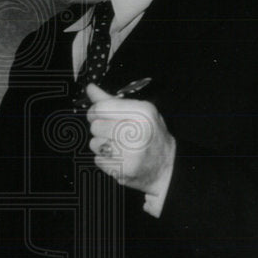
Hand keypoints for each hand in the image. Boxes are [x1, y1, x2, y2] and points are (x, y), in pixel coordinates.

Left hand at [86, 82, 175, 196]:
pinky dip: (105, 160)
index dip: (95, 112)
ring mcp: (131, 152)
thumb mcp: (138, 112)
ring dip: (102, 146)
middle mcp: (138, 131)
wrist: (166, 166)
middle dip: (101, 130)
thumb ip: (112, 100)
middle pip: (95, 126)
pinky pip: (98, 160)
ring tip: (118, 146)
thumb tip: (90, 88)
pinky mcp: (124, 169)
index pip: (100, 108)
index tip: (99, 115)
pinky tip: (119, 157)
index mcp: (142, 112)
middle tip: (114, 133)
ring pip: (94, 144)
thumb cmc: (150, 135)